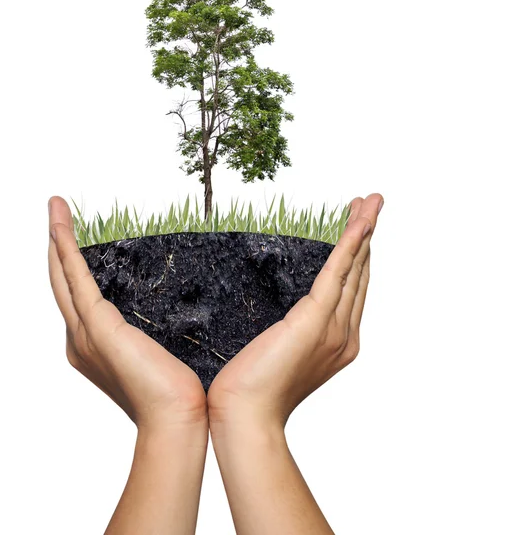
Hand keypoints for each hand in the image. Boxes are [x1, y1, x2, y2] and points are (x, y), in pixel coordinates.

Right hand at [47, 195, 206, 431]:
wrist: (176, 417)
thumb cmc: (174, 391)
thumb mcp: (158, 352)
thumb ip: (151, 334)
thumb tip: (174, 314)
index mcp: (94, 346)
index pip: (79, 297)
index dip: (73, 267)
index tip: (76, 241)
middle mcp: (81, 338)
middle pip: (63, 282)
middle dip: (58, 247)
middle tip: (58, 214)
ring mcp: (85, 332)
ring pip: (63, 274)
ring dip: (58, 238)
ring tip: (56, 208)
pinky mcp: (96, 324)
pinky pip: (75, 275)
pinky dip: (65, 246)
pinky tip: (60, 223)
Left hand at [207, 193, 382, 430]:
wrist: (246, 414)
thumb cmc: (252, 386)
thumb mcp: (277, 348)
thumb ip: (290, 328)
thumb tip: (282, 310)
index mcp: (337, 342)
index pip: (351, 289)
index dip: (357, 256)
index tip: (357, 228)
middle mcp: (344, 334)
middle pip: (360, 275)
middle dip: (366, 236)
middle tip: (370, 204)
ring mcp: (334, 329)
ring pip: (354, 268)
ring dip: (363, 230)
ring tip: (370, 201)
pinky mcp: (316, 321)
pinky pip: (338, 273)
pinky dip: (350, 244)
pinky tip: (359, 222)